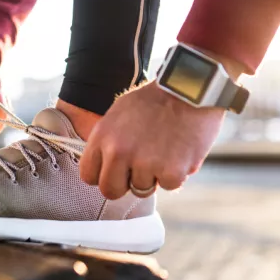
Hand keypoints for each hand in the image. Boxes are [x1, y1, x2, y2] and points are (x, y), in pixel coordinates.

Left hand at [80, 82, 225, 198]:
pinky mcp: (171, 172)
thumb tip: (106, 165)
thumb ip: (110, 140)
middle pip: (111, 191)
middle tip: (142, 168)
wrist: (191, 88)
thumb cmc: (157, 98)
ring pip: (142, 189)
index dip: (105, 174)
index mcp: (103, 136)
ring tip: (166, 147)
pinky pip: (168, 186)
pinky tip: (181, 150)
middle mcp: (119, 152)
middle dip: (126, 184)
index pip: (89, 175)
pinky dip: (177, 173)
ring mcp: (144, 164)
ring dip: (154, 174)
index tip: (118, 170)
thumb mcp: (121, 112)